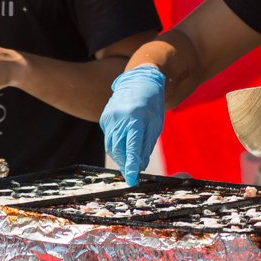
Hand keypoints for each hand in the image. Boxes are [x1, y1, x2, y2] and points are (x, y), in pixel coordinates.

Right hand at [101, 64, 165, 184]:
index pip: (132, 149)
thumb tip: (140, 165)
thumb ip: (147, 145)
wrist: (139, 80)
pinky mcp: (104, 117)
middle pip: (118, 150)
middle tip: (132, 174)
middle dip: (125, 165)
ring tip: (128, 164)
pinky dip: (115, 145)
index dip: (131, 167)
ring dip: (119, 158)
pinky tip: (123, 145)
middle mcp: (119, 118)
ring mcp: (109, 117)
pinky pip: (108, 137)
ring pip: (110, 146)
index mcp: (135, 119)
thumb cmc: (152, 103)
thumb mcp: (155, 124)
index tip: (132, 181)